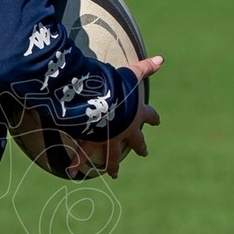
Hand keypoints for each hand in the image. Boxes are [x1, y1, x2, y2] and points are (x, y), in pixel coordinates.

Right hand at [71, 55, 163, 179]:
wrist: (101, 100)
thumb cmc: (118, 86)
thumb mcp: (133, 74)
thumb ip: (146, 68)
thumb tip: (161, 59)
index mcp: (136, 113)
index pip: (149, 116)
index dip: (152, 118)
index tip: (157, 122)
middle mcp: (126, 129)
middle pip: (136, 141)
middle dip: (140, 147)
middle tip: (144, 153)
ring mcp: (110, 137)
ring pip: (113, 155)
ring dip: (113, 166)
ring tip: (114, 174)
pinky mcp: (94, 141)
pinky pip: (84, 154)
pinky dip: (77, 163)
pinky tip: (72, 172)